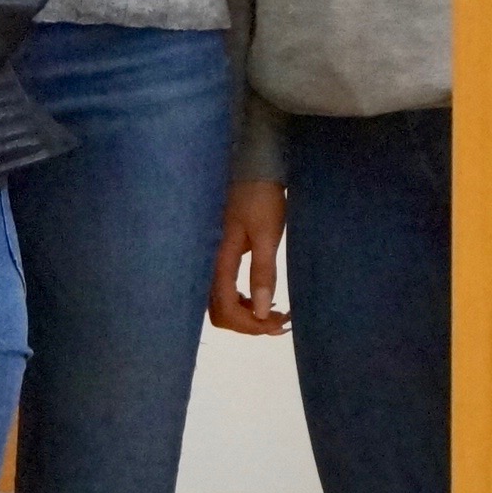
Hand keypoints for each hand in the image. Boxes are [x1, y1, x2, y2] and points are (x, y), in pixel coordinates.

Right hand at [211, 180, 288, 334]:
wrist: (252, 168)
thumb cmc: (261, 198)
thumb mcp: (267, 234)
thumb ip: (262, 271)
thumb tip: (262, 311)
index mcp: (219, 261)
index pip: (226, 310)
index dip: (251, 325)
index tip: (278, 322)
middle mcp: (211, 266)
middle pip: (220, 313)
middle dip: (249, 324)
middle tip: (281, 321)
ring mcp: (214, 261)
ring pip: (222, 305)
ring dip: (247, 315)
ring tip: (275, 313)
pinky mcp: (222, 256)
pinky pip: (226, 292)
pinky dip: (243, 303)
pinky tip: (261, 297)